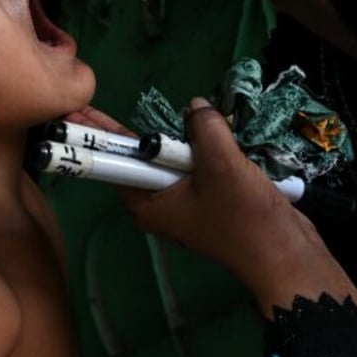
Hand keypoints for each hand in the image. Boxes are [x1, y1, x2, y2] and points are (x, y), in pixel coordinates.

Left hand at [68, 99, 356, 318]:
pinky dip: (201, 148)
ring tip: (169, 114)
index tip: (70, 114)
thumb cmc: (245, 216)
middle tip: (90, 104)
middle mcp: (158, 204)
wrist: (286, 253)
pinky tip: (208, 130)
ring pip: (170, 160)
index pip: (113, 161)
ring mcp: (184, 202)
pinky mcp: (208, 199)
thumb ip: (203, 129)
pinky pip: (195, 166)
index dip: (95, 135)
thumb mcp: (221, 165)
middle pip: (138, 158)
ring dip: (177, 137)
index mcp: (147, 203)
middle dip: (127, 131)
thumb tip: (194, 106)